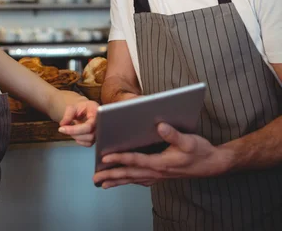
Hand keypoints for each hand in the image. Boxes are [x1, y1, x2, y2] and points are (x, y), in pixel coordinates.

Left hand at [58, 100, 98, 146]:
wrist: (86, 110)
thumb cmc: (81, 108)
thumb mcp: (73, 107)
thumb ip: (68, 115)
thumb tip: (62, 124)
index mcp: (97, 112)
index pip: (88, 126)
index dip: (75, 129)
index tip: (62, 128)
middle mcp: (101, 123)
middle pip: (90, 135)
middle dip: (75, 133)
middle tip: (64, 128)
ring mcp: (99, 131)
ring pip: (89, 141)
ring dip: (77, 137)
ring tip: (71, 129)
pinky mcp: (96, 137)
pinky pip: (88, 144)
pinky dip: (79, 140)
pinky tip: (76, 134)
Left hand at [93, 122, 229, 188]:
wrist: (213, 164)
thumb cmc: (201, 151)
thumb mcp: (189, 140)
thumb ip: (173, 134)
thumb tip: (158, 125)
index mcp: (161, 162)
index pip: (135, 160)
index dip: (119, 158)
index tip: (104, 158)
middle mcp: (158, 171)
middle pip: (130, 174)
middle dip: (111, 175)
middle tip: (95, 179)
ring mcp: (160, 174)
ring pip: (134, 178)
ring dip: (118, 180)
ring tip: (103, 183)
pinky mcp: (163, 174)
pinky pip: (142, 179)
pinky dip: (131, 180)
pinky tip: (126, 180)